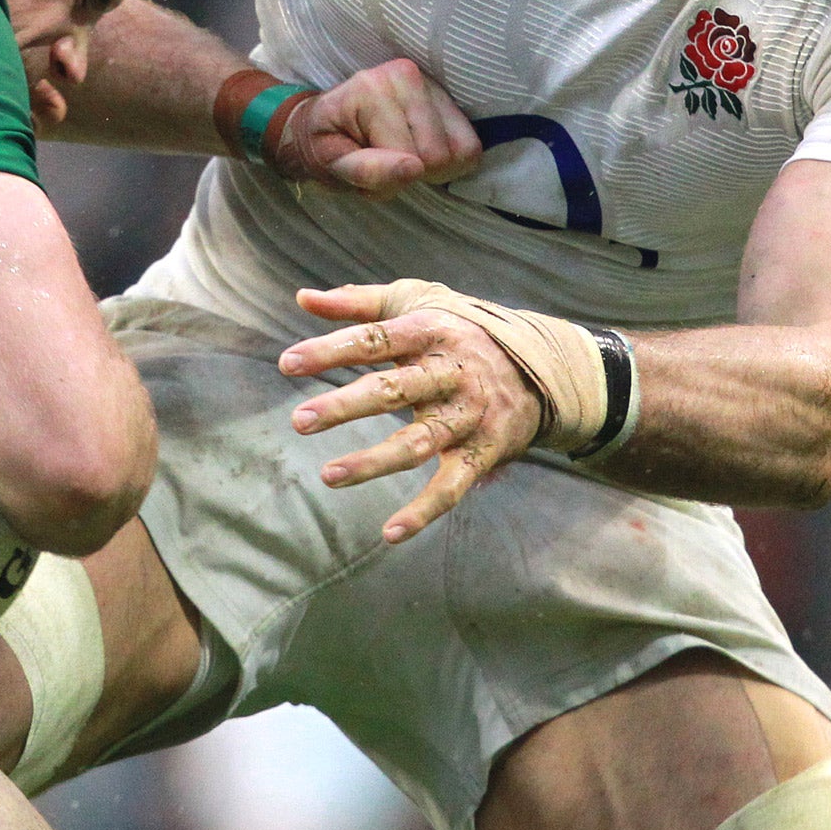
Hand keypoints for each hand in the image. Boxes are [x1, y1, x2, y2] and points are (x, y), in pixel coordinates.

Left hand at [272, 59, 479, 196]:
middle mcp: (406, 75)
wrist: (328, 124)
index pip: (412, 159)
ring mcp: (432, 81)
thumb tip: (414, 169)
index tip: (367, 166)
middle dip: (415, 172)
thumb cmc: (326, 145)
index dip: (393, 178)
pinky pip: (471, 143)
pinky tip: (421, 148)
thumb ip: (368, 171)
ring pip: (461, 150)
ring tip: (401, 155)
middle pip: (440, 155)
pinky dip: (450, 157)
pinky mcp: (448, 94)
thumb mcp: (332, 166)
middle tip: (385, 163)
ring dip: (433, 167)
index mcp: (372, 89)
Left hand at [279, 279, 543, 542]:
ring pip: (420, 442)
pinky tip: (390, 532)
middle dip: (346, 406)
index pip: (375, 340)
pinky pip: (453, 486)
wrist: (543, 368)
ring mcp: (469, 416)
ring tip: (328, 476)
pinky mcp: (483, 453)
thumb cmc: (457, 329)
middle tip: (298, 421)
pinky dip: (425, 511)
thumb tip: (302, 297)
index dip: (331, 351)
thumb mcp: (414, 303)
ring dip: (374, 462)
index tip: (287, 364)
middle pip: (395, 390)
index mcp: (431, 331)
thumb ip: (357, 304)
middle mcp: (452, 373)